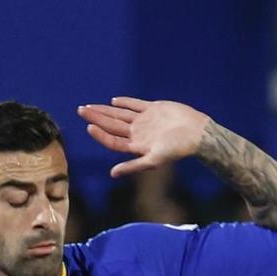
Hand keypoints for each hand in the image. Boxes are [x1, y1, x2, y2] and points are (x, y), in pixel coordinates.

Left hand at [78, 97, 209, 178]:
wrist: (196, 133)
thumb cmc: (177, 149)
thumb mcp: (153, 160)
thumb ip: (133, 166)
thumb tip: (112, 174)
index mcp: (137, 146)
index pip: (113, 140)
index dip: (100, 134)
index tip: (88, 126)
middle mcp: (138, 133)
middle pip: (112, 125)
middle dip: (96, 118)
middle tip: (80, 110)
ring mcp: (145, 121)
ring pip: (120, 114)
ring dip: (105, 110)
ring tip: (90, 106)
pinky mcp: (154, 109)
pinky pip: (136, 105)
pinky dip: (125, 102)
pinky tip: (114, 101)